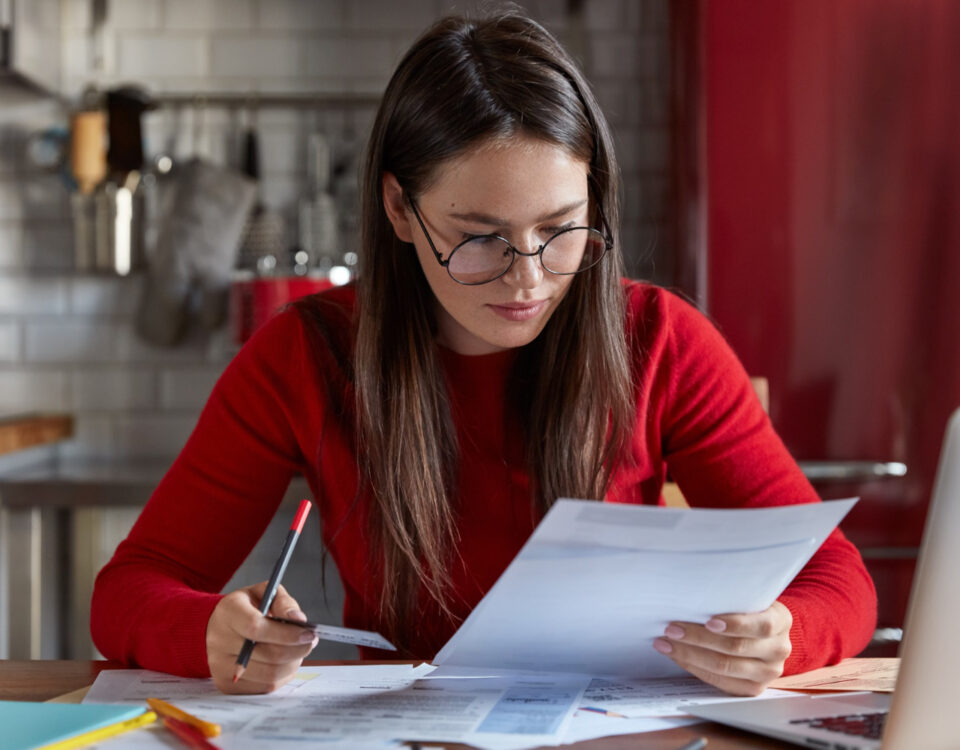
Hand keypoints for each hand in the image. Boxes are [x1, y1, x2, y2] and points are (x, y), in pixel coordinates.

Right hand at [206, 582, 317, 693]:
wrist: (220, 626)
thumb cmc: (248, 607)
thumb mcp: (265, 593)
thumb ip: (283, 602)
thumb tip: (299, 620)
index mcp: (228, 612)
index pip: (256, 627)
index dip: (286, 633)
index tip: (308, 633)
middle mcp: (219, 641)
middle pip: (267, 655)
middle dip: (297, 650)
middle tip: (311, 641)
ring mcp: (221, 666)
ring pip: (269, 675)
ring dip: (292, 664)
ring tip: (299, 651)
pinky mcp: (227, 684)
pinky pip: (264, 687)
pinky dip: (282, 675)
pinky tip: (285, 662)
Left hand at [652, 601, 792, 695]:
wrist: (763, 634)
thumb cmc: (746, 610)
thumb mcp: (747, 598)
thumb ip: (729, 598)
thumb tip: (689, 596)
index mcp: (781, 621)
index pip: (761, 625)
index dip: (735, 624)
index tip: (708, 621)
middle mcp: (779, 648)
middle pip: (735, 647)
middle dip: (698, 637)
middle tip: (671, 629)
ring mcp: (768, 672)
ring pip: (724, 666)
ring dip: (689, 654)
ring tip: (666, 643)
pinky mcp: (753, 688)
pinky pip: (720, 682)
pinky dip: (694, 667)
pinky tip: (677, 656)